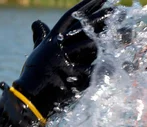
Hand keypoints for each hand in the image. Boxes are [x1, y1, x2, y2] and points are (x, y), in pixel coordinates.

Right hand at [11, 0, 111, 119]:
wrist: (28, 98)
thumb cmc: (33, 75)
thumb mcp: (38, 52)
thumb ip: (40, 36)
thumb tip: (37, 22)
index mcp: (51, 40)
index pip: (71, 18)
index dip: (86, 6)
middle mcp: (57, 48)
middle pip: (83, 29)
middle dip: (99, 18)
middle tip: (115, 8)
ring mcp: (63, 62)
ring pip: (88, 46)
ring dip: (104, 37)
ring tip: (119, 29)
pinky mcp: (69, 78)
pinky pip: (89, 70)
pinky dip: (101, 66)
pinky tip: (114, 59)